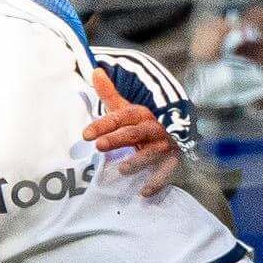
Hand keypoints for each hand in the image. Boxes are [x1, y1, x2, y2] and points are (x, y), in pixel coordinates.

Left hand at [85, 66, 182, 198]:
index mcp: (140, 114)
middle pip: (133, 133)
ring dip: (138, 161)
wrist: (177, 132)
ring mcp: (165, 145)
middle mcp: (153, 128)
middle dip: (116, 139)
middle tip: (99, 146)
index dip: (103, 124)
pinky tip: (144, 192)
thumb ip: (109, 93)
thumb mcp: (126, 108)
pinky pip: (166, 172)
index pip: (120, 117)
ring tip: (122, 169)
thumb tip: (95, 70)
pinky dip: (157, 182)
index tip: (85, 135)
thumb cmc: (142, 123)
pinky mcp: (173, 161)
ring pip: (152, 153)